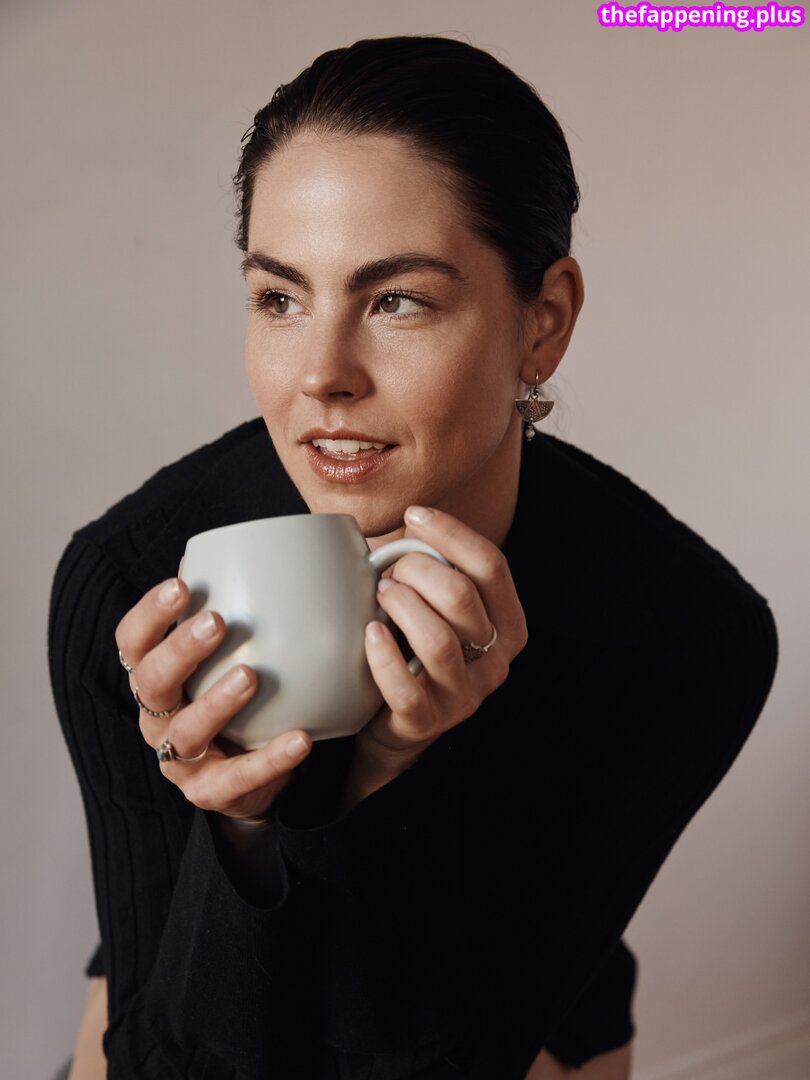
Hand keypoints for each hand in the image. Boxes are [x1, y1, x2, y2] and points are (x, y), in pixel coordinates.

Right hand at [114, 568, 311, 823]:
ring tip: (251, 676)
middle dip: (180, 649)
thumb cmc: (232, 702)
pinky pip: (241, 777)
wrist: (245, 779)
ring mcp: (180, 758)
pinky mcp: (211, 792)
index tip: (180, 585)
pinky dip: (271, 758)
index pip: (132, 642)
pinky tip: (301, 738)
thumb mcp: (225, 658)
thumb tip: (238, 552)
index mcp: (155, 677)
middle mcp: (157, 716)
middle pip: (152, 681)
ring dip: (217, 701)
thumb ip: (228, 613)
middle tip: (216, 621)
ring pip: (188, 732)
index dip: (149, 614)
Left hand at [345, 505, 528, 806]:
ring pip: (437, 640)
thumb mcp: (438, 608)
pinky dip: (383, 655)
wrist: (397, 724)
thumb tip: (411, 522)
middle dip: (417, 569)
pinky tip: (369, 631)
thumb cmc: (416, 650)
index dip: (452, 533)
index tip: (415, 515)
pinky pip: (406, 688)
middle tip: (388, 569)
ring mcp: (464, 694)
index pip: (492, 567)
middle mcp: (495, 660)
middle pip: (462, 597)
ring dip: (401, 605)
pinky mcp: (428, 721)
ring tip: (379, 594)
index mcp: (508, 625)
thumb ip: (437, 571)